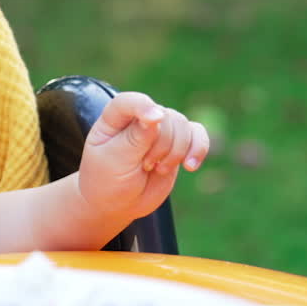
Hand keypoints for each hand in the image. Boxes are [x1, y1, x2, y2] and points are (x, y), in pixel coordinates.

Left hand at [77, 92, 208, 220]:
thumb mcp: (115, 161)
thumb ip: (135, 139)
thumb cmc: (107, 180)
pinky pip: (198, 134)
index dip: (144, 106)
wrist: (118, 203)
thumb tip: (157, 116)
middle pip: (164, 117)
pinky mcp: (177, 143)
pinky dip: (199, 148)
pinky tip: (191, 166)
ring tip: (160, 169)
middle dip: (161, 145)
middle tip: (146, 166)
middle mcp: (138, 118)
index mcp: (114, 119)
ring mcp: (159, 130)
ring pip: (182, 124)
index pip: (129, 102)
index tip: (155, 119)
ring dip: (176, 151)